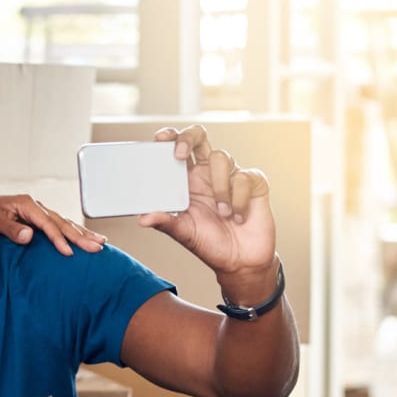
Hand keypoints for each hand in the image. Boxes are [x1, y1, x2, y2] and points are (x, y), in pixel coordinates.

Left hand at [0, 194, 105, 255]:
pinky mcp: (38, 219)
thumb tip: (29, 235)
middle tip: (98, 247)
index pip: (48, 224)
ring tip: (100, 243)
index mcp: (26, 205)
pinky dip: (73, 233)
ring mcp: (38, 213)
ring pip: (65, 223)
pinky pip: (60, 226)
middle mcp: (35, 207)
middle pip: (62, 222)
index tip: (68, 253)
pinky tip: (84, 238)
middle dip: (81, 236)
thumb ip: (9, 228)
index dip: (58, 239)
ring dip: (82, 234)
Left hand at [145, 125, 276, 276]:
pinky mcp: (253, 181)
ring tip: (222, 214)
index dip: (170, 138)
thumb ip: (164, 222)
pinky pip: (243, 178)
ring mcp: (231, 175)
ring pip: (221, 158)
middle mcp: (208, 173)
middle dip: (188, 137)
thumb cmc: (209, 243)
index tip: (160, 138)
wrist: (240, 260)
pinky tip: (238, 217)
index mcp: (188, 181)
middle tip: (179, 156)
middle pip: (199, 136)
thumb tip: (142, 218)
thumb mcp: (183, 233)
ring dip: (218, 188)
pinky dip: (238, 201)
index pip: (178, 149)